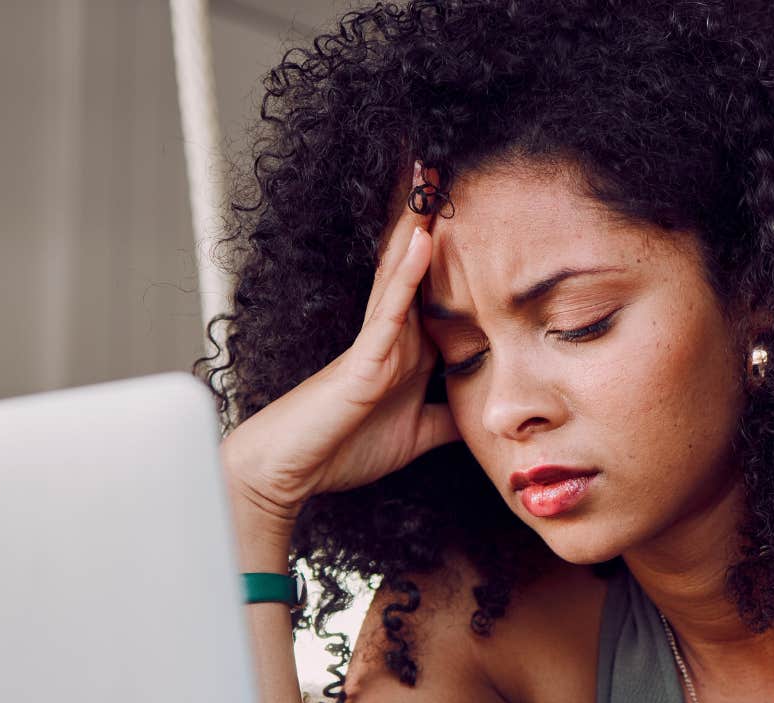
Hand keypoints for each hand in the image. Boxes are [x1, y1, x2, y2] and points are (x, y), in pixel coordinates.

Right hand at [220, 157, 458, 530]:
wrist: (289, 473)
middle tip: (448, 159)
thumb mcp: (417, 436)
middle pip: (417, 260)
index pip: (436, 285)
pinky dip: (409, 271)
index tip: (475, 203)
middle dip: (431, 212)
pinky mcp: (363, 357)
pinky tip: (424, 237)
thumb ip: (447, 421)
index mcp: (405, 346)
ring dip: (418, 219)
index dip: (454, 244)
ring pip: (402, 267)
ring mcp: (375, 339)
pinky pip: (390, 307)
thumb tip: (484, 415)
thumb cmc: (340, 449)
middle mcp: (390, 332)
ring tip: (432, 170)